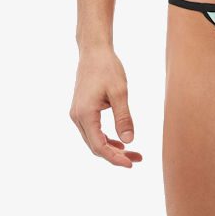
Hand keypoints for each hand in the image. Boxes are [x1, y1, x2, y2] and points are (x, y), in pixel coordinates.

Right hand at [69, 47, 142, 166]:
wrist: (94, 51)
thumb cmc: (108, 68)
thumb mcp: (120, 92)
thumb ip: (124, 117)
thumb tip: (129, 141)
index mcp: (85, 114)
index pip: (99, 146)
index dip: (115, 158)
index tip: (131, 164)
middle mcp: (77, 117)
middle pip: (95, 146)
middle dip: (116, 156)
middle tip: (137, 159)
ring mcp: (77, 114)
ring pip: (94, 140)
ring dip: (112, 148)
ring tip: (133, 153)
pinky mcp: (81, 110)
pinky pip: (92, 131)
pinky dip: (106, 138)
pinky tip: (120, 141)